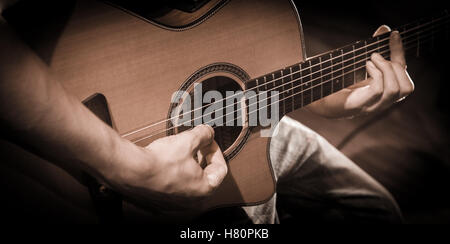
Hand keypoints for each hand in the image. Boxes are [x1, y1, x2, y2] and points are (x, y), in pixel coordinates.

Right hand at [105, 124, 227, 213]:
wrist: (129, 171)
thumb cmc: (159, 162)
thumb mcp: (187, 140)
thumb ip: (203, 135)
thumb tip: (208, 132)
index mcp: (205, 190)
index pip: (220, 169)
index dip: (215, 150)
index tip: (208, 141)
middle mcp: (191, 202)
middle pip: (205, 176)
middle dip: (201, 157)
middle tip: (195, 144)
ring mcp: (174, 205)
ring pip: (188, 182)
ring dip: (187, 166)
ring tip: (178, 151)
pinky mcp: (158, 203)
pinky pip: (171, 188)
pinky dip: (172, 175)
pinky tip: (164, 163)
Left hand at [307, 25, 414, 117]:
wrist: (317, 98)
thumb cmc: (337, 82)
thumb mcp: (358, 64)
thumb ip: (373, 48)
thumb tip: (385, 29)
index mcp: (383, 91)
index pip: (403, 74)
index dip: (400, 52)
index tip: (394, 34)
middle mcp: (381, 101)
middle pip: (407, 87)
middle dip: (396, 66)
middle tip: (375, 56)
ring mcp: (371, 105)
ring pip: (396, 90)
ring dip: (386, 69)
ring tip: (370, 60)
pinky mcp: (358, 105)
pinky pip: (379, 90)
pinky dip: (376, 75)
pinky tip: (366, 66)